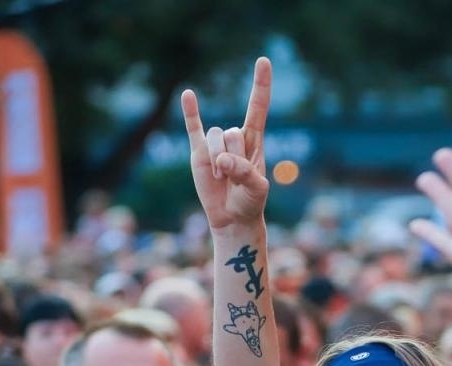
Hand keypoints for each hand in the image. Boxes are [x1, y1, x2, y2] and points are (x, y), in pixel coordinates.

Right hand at [181, 57, 270, 232]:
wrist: (232, 218)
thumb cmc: (250, 202)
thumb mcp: (257, 189)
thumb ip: (244, 172)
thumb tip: (222, 160)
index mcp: (255, 141)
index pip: (258, 107)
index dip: (260, 85)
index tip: (264, 61)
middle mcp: (235, 137)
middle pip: (232, 133)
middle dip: (234, 157)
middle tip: (235, 179)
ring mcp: (215, 143)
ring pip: (215, 138)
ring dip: (218, 161)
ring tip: (223, 180)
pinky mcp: (198, 152)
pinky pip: (193, 128)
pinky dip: (190, 112)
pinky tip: (187, 95)